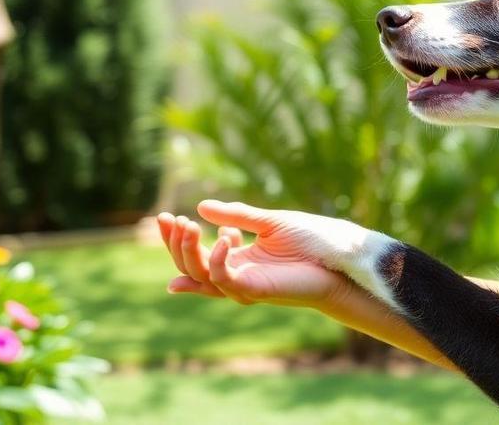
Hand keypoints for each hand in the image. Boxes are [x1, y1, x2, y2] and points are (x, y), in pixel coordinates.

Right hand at [157, 205, 348, 307]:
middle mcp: (233, 275)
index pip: (192, 253)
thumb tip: (200, 207)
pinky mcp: (255, 291)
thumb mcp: (268, 223)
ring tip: (190, 225)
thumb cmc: (307, 243)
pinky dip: (219, 261)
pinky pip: (226, 281)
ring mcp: (242, 285)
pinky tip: (224, 238)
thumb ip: (237, 215)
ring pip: (200, 277)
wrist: (336, 261)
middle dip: (176, 244)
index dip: (173, 237)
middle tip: (176, 219)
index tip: (161, 216)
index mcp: (234, 259)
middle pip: (188, 267)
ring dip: (190, 251)